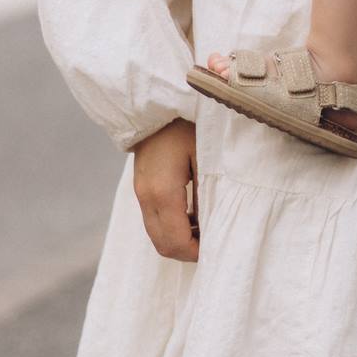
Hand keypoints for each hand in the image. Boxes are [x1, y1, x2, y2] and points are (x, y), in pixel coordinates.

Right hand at [131, 117, 199, 261]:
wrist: (157, 104)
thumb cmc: (187, 124)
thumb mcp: (205, 156)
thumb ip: (207, 193)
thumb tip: (212, 225)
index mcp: (163, 191)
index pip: (176, 241)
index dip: (197, 252)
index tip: (217, 246)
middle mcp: (146, 197)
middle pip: (163, 245)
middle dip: (187, 252)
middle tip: (212, 242)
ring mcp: (140, 193)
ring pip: (156, 235)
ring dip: (179, 240)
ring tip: (204, 228)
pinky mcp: (140, 188)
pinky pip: (153, 221)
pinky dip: (171, 228)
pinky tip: (192, 216)